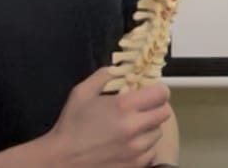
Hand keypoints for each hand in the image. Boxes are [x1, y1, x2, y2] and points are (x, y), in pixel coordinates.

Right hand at [43, 67, 172, 167]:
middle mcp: (135, 128)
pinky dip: (144, 146)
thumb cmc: (71, 124)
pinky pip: (151, 151)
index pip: (161, 94)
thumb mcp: (82, 92)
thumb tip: (120, 69)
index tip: (150, 90)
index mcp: (124, 106)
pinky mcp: (136, 165)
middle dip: (155, 106)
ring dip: (149, 127)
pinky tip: (128, 143)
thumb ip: (104, 75)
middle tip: (142, 107)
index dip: (158, 89)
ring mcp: (137, 150)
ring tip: (132, 127)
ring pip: (158, 133)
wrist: (63, 160)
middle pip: (164, 113)